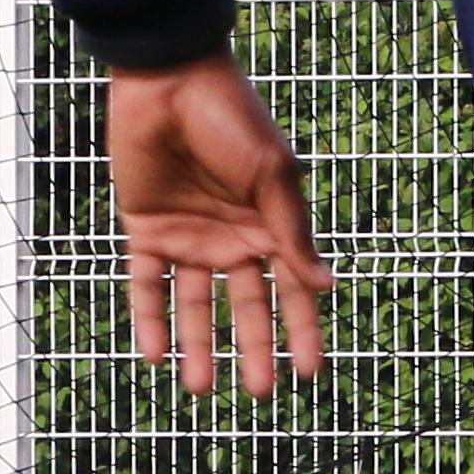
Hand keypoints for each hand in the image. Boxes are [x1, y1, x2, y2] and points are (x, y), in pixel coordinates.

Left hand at [108, 54, 333, 393]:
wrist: (169, 81)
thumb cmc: (232, 117)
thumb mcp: (271, 175)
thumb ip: (292, 233)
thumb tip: (326, 286)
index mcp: (271, 224)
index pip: (293, 290)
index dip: (303, 331)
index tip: (311, 373)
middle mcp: (233, 236)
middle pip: (247, 307)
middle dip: (254, 350)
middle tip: (259, 392)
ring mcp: (189, 235)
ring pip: (195, 306)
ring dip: (198, 346)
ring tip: (201, 389)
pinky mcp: (146, 228)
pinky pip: (146, 284)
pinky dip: (149, 319)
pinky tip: (153, 354)